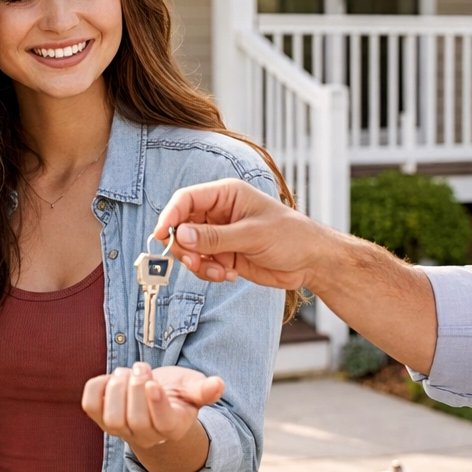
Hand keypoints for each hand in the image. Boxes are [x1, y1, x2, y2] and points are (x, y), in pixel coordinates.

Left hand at [81, 363, 223, 446]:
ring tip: (126, 373)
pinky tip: (110, 377)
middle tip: (142, 367)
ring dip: (116, 389)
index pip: (163, 424)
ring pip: (112, 419)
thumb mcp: (193, 388)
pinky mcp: (101, 418)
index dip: (156, 404)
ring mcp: (121, 430)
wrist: (153, 399)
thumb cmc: (176, 393)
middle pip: (135, 421)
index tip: (152, 382)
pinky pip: (90, 406)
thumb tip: (218, 385)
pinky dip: (96, 387)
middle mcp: (146, 436)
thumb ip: (204, 389)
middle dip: (135, 388)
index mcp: (172, 427)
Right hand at [153, 179, 326, 288]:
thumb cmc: (290, 236)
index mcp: (226, 195)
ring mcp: (221, 235)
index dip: (170, 216)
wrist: (311, 262)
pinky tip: (229, 275)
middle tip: (193, 262)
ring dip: (198, 263)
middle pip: (182, 226)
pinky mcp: (224, 255)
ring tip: (219, 272)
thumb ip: (214, 237)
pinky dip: (209, 273)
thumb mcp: (251, 235)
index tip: (161, 235)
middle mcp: (219, 213)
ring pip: (190, 248)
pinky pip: (203, 264)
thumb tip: (180, 235)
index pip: (187, 199)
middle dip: (184, 247)